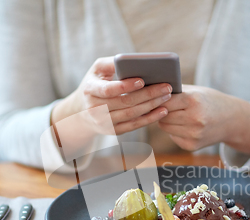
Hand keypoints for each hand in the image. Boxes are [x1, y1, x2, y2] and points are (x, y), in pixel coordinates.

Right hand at [52, 57, 171, 136]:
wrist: (82, 111)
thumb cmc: (95, 83)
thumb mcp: (97, 70)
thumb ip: (112, 63)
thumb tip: (133, 59)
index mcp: (90, 90)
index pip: (108, 90)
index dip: (126, 86)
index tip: (142, 80)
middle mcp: (95, 109)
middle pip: (125, 103)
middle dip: (148, 94)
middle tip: (166, 87)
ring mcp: (104, 122)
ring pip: (132, 115)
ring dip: (152, 106)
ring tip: (167, 96)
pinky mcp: (113, 131)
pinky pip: (134, 126)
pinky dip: (150, 119)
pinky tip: (163, 111)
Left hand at [158, 85, 249, 153]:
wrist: (232, 120)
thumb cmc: (209, 101)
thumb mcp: (196, 90)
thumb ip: (175, 90)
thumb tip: (149, 89)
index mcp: (194, 101)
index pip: (164, 100)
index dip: (158, 98)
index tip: (153, 96)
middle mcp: (194, 119)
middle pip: (163, 115)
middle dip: (161, 110)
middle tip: (164, 105)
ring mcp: (194, 135)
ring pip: (165, 127)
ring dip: (165, 120)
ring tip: (175, 114)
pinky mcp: (192, 146)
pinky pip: (172, 136)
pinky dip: (174, 131)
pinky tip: (184, 125)